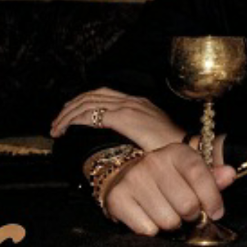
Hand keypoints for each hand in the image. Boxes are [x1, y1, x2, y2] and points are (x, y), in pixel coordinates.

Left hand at [51, 88, 184, 152]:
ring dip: (68, 114)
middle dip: (71, 107)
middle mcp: (131, 100)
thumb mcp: (152, 138)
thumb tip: (122, 145)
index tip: (71, 115)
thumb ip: (136, 136)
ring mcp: (127, 107)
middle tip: (58, 121)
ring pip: (87, 104)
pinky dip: (74, 120)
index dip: (84, 103)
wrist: (189, 149)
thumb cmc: (174, 150)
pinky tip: (66, 129)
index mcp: (137, 103)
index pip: (103, 95)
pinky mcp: (123, 118)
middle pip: (92, 96)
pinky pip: (90, 115)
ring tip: (57, 128)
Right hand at [104, 142, 235, 235]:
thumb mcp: (191, 173)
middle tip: (185, 212)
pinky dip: (153, 231)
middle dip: (191, 215)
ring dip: (172, 225)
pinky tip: (150, 218)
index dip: (212, 200)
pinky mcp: (118, 198)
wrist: (124, 177)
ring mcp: (134, 180)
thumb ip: (212, 177)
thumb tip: (230, 174)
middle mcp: (153, 162)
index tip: (216, 212)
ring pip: (168, 221)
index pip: (201, 176)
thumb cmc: (167, 178)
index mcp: (176, 152)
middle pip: (187, 206)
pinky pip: (148, 230)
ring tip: (167, 213)